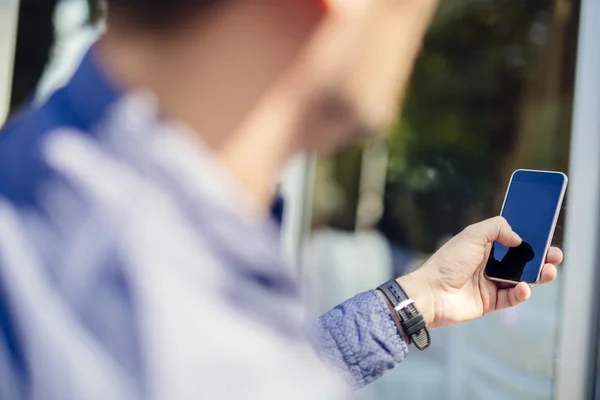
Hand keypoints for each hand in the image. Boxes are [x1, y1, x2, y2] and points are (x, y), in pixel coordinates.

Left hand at [396, 217, 561, 328]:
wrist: (432, 293)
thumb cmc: (448, 262)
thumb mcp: (472, 235)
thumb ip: (496, 228)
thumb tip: (518, 238)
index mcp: (483, 246)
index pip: (512, 240)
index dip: (529, 238)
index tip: (546, 236)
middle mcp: (488, 264)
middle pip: (521, 260)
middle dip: (541, 257)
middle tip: (554, 256)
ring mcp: (489, 283)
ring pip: (521, 279)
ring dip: (538, 275)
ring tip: (548, 271)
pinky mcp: (490, 302)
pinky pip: (512, 297)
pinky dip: (521, 293)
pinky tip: (524, 287)